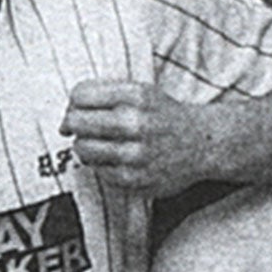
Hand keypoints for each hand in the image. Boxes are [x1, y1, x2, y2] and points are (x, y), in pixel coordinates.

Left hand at [61, 79, 212, 196]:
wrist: (202, 143)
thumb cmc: (165, 116)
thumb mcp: (143, 91)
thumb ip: (108, 93)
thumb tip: (69, 108)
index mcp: (137, 95)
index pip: (81, 95)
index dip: (72, 102)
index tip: (74, 108)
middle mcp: (136, 123)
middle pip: (77, 122)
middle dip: (70, 124)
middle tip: (72, 126)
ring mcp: (135, 154)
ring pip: (83, 149)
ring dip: (85, 146)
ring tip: (99, 142)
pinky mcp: (134, 180)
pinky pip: (98, 171)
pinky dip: (101, 164)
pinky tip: (116, 158)